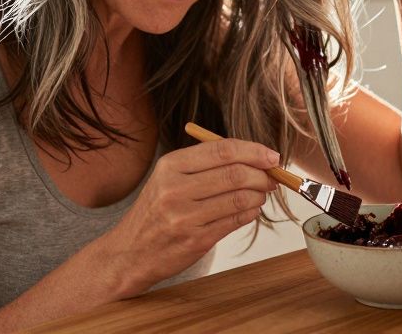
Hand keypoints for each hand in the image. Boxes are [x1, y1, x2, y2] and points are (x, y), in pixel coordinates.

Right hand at [105, 139, 278, 294]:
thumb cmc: (156, 212)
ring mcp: (184, 216)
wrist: (130, 252)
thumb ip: (206, 164)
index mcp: (170, 166)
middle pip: (235, 174)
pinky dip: (250, 213)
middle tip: (271, 177)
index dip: (253, 151)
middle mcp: (175, 189)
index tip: (271, 156)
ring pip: (239, 198)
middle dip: (262, 175)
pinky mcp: (195, 240)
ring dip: (258, 195)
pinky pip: (234, 221)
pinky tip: (250, 210)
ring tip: (260, 194)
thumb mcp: (169, 178)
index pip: (222, 150)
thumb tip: (254, 156)